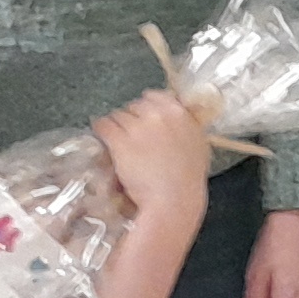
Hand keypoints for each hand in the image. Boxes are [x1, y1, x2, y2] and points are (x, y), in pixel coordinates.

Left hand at [91, 90, 212, 229]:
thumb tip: (178, 119)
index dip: (148, 109)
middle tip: (133, 137)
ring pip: (117, 115)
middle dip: (132, 119)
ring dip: (117, 128)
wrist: (173, 201)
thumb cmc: (188, 181)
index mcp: (180, 113)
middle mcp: (158, 114)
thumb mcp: (198, 146)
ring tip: (120, 144)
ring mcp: (137, 126)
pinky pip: (102, 125)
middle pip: (135, 105)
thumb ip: (186, 127)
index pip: (156, 96)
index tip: (145, 120)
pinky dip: (101, 131)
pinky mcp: (119, 139)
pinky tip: (104, 140)